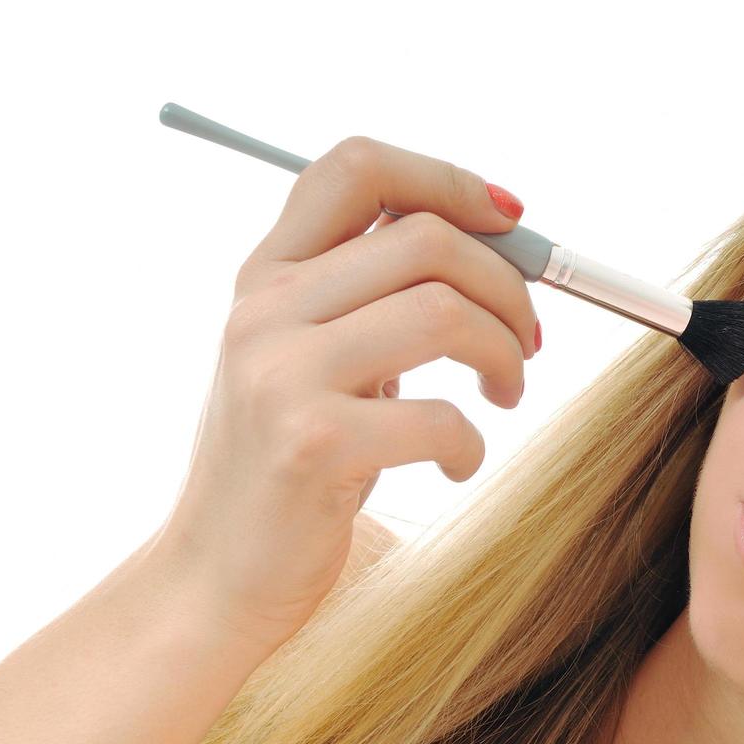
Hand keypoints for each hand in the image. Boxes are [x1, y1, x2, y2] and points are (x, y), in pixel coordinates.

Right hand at [151, 135, 537, 646]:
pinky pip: (440, 416)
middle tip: (528, 341)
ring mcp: (280, 374)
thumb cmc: (288, 464)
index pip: (355, 167)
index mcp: (266, 274)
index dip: (447, 179)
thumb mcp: (311, 357)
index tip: (510, 222)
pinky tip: (458, 463)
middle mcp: (264, 309)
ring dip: (505, 354)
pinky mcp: (311, 446)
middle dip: (508, 286)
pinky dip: (473, 442)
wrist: (215, 577)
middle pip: (427, 237)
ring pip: (443, 311)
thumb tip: (495, 241)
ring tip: (505, 394)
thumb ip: (370, 295)